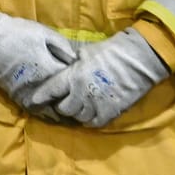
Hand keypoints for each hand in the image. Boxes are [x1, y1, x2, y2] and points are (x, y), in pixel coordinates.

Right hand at [0, 12, 77, 116]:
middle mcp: (39, 85)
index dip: (80, 85)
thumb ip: (63, 47)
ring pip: (47, 110)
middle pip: (61, 102)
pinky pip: (33, 109)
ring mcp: (26, 92)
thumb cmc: (18, 32)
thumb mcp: (44, 33)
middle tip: (84, 107)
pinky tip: (51, 113)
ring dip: (59, 114)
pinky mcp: (15, 95)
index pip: (71, 83)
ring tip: (71, 115)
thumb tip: (76, 60)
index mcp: (48, 68)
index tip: (88, 87)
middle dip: (73, 104)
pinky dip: (44, 113)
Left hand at [52, 29, 171, 128]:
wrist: (139, 59)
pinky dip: (91, 120)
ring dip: (77, 113)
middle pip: (63, 109)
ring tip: (79, 107)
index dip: (41, 96)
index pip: (51, 90)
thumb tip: (65, 67)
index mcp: (73, 76)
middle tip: (64, 101)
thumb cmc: (112, 51)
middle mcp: (81, 93)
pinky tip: (91, 113)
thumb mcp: (86, 52)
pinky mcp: (111, 112)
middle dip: (62, 105)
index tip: (35, 101)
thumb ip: (72, 64)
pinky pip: (94, 123)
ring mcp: (97, 105)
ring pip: (78, 118)